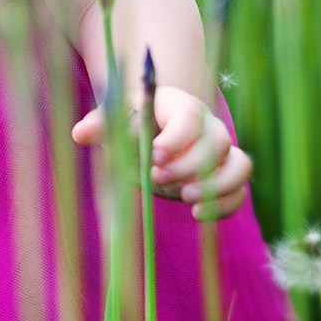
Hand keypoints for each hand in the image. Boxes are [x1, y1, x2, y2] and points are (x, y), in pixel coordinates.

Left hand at [71, 85, 251, 221]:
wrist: (150, 138)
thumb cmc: (131, 125)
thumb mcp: (115, 121)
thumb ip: (101, 125)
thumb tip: (80, 134)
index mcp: (180, 106)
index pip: (190, 115)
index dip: (177, 136)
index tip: (154, 155)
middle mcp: (209, 126)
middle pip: (217, 141)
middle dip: (189, 164)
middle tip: (157, 178)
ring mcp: (223, 152)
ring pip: (240, 165)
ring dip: (218, 185)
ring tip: (185, 198)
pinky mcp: (227, 177)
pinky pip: (240, 190)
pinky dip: (226, 204)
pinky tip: (198, 214)